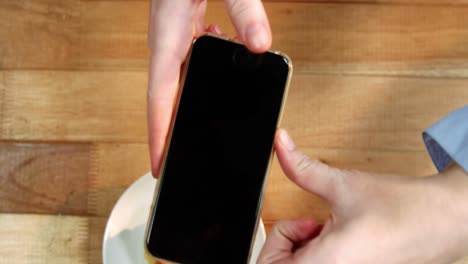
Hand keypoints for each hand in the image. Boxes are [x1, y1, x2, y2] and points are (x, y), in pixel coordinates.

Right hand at [147, 0, 271, 175]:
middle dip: (171, 131)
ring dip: (189, 103)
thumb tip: (260, 46)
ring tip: (203, 127)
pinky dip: (204, 71)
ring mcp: (174, 35)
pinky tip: (224, 63)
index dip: (159, 136)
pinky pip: (190, 61)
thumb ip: (244, 11)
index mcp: (168, 37)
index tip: (159, 165)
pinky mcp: (184, 27)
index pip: (160, 99)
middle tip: (180, 160)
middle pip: (166, 98)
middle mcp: (167, 41)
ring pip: (178, 81)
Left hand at [258, 129, 467, 263]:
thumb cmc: (403, 209)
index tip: (297, 222)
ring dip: (304, 250)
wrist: (447, 219)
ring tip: (330, 230)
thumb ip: (301, 167)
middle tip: (310, 224)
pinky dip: (319, 256)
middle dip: (287, 244)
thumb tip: (279, 143)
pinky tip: (341, 240)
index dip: (276, 240)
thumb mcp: (343, 185)